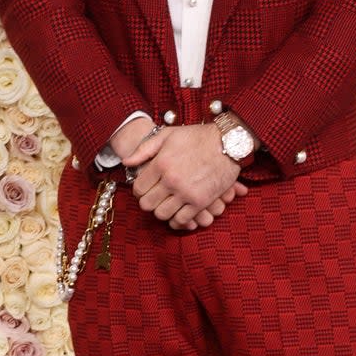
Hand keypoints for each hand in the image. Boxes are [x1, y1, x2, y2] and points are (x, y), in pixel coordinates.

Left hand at [120, 122, 246, 229]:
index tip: (144, 189)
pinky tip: (178, 213)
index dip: (139, 191)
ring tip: (166, 204)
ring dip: (162, 211)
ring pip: (162, 214)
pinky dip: (177, 220)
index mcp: (161, 163)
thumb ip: (145, 149)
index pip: (138, 188)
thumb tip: (126, 161)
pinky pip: (182, 220)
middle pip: (147, 204)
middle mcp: (171, 180)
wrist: (228, 142)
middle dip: (148, 202)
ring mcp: (186, 192)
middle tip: (154, 198)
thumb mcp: (168, 135)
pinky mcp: (201, 202)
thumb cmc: (197, 136)